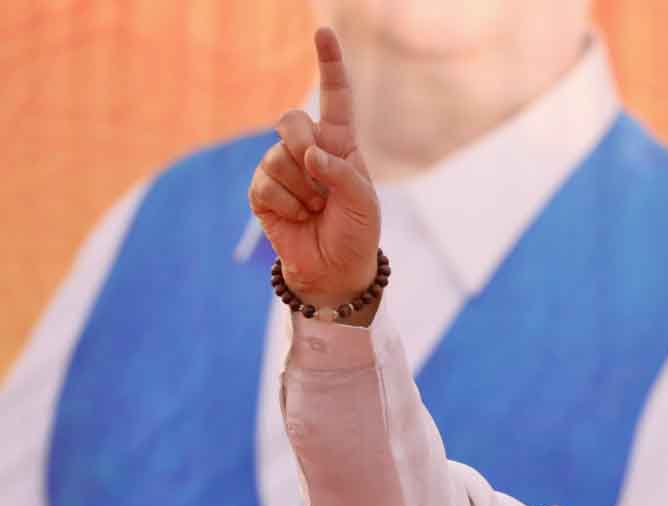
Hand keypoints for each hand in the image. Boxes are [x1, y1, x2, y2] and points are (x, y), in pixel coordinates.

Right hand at [248, 27, 380, 309]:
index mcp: (340, 144)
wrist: (336, 270)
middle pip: (290, 121)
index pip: (335, 98)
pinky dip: (287, 204)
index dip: (329, 66)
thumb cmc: (356, 232)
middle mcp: (309, 150)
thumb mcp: (364, 202)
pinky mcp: (262, 192)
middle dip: (301, 145)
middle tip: (319, 177)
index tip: (323, 32)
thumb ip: (342, 173)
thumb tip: (309, 154)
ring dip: (303, 190)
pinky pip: (266, 184)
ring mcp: (282, 169)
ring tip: (316, 210)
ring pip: (278, 157)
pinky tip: (298, 217)